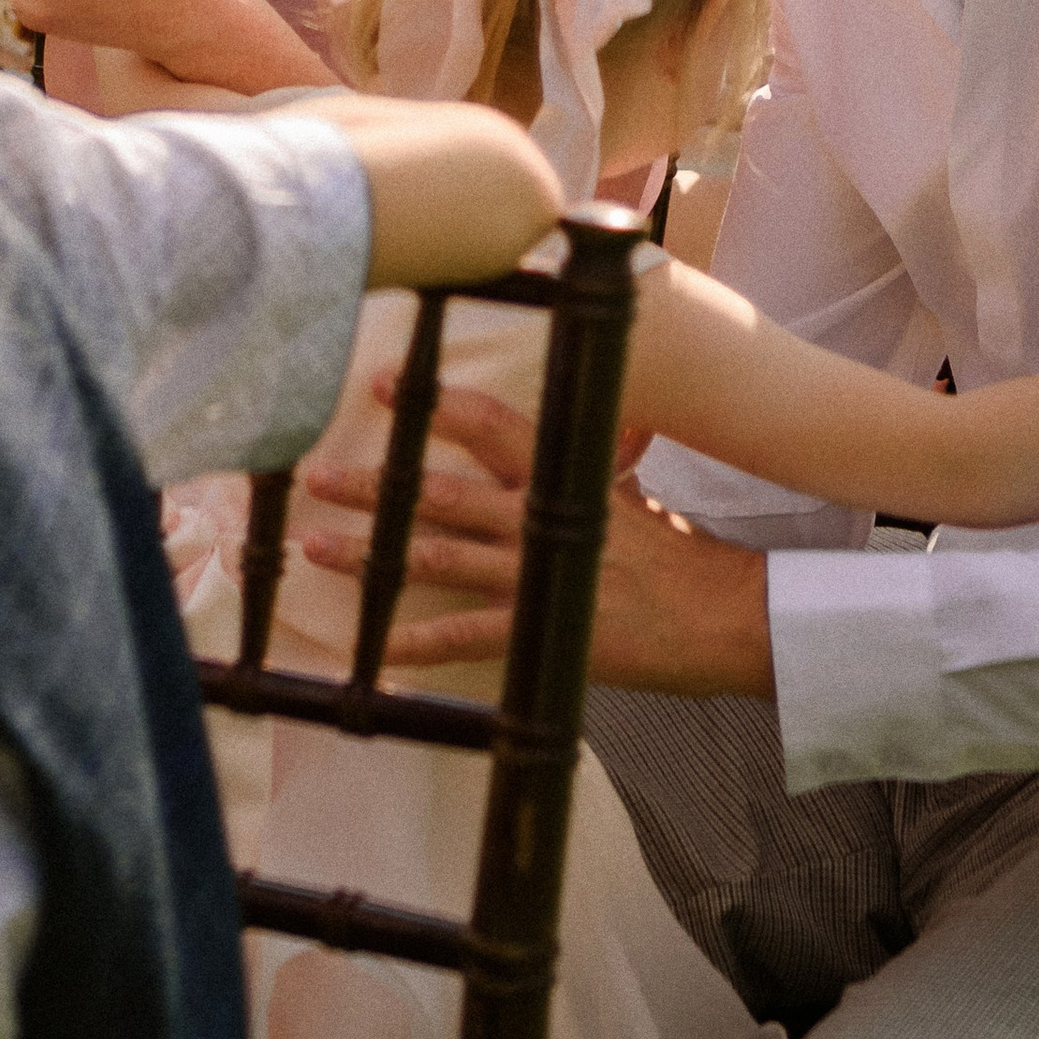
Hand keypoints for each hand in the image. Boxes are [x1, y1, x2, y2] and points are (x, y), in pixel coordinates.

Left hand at [300, 380, 774, 694]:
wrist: (722, 617)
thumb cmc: (676, 556)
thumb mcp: (625, 494)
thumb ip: (583, 467)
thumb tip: (568, 429)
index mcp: (563, 478)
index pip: (495, 426)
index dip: (440, 405)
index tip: (387, 385)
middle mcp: (541, 520)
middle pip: (443, 492)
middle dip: (376, 485)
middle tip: (316, 475)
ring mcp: (537, 576)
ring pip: (438, 558)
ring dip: (374, 556)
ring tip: (318, 548)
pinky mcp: (543, 632)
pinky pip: (467, 637)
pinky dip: (420, 645)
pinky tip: (379, 652)